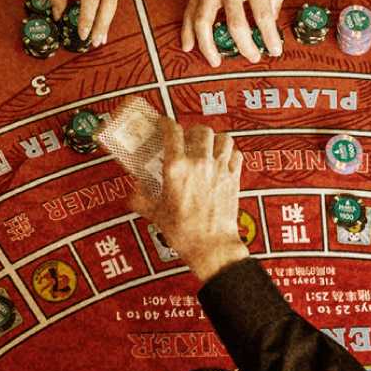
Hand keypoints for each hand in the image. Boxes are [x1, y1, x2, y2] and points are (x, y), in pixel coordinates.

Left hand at [49, 0, 127, 45]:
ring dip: (107, 18)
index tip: (82, 35)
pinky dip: (109, 3)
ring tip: (99, 35)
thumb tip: (58, 13)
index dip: (87, 20)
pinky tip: (103, 14)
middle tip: (96, 42)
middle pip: (108, 4)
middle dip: (102, 26)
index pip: (91, 0)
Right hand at [127, 120, 249, 282]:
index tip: (165, 124)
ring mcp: (219, 169)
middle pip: (200, 130)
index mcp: (176, 168)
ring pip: (223, 138)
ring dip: (215, 139)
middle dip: (193, 131)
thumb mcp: (156, 214)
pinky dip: (231, 153)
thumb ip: (141, 199)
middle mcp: (199, 163)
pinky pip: (236, 154)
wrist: (211, 246)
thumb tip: (134, 191)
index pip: (172, 132)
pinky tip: (223, 159)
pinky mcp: (234, 178)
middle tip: (188, 138)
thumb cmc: (184, 232)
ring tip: (208, 144)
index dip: (167, 123)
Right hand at [184, 0, 284, 68]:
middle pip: (236, 24)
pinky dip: (186, 31)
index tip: (275, 49)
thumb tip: (270, 19)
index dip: (270, 36)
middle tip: (253, 57)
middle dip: (246, 47)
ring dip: (209, 46)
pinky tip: (188, 46)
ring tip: (215, 61)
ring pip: (204, 22)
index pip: (262, 14)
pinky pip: (189, 12)